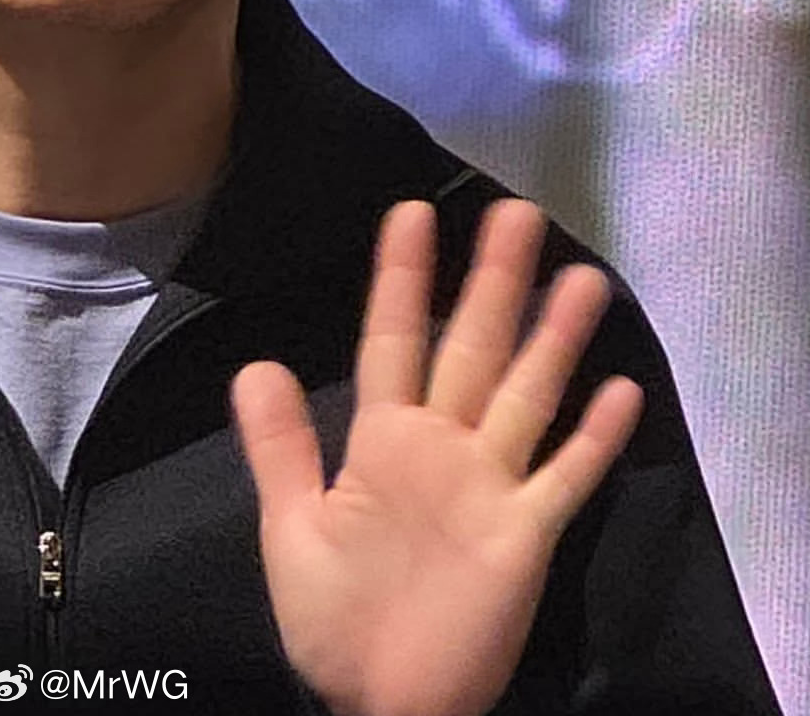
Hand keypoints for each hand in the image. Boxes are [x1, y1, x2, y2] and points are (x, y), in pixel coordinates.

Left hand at [231, 199, 642, 715]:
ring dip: (554, 340)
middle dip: (492, 282)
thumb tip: (256, 363)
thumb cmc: (332, 618)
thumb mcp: (292, 527)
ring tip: (583, 278)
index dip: (402, 277)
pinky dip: (592, 439)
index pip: (394, 337)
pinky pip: (564, 479)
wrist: (376, 702)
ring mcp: (490, 488)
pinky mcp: (525, 537)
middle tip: (516, 213)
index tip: (410, 212)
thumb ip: (280, 447)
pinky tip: (622, 390)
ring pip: (525, 395)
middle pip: (472, 347)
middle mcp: (442, 447)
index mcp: (384, 438)